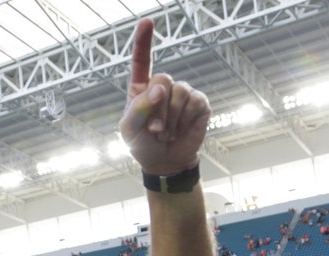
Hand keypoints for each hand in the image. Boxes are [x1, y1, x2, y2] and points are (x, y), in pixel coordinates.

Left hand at [119, 18, 210, 175]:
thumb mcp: (129, 129)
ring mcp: (182, 93)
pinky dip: (184, 120)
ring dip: (171, 117)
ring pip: (179, 92)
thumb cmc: (142, 144)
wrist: (164, 161)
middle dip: (158, 108)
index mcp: (141, 88)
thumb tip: (159, 88)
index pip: (142, 60)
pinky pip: (194, 102)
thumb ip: (138, 107)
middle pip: (163, 79)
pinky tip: (180, 129)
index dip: (143, 41)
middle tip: (155, 129)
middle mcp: (162, 87)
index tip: (147, 22)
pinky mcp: (198, 103)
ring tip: (166, 132)